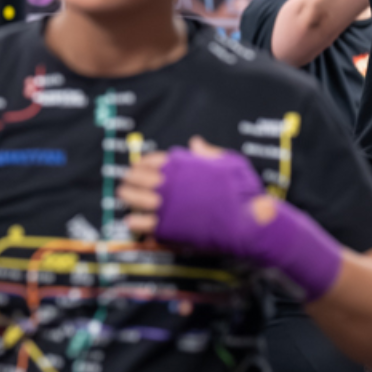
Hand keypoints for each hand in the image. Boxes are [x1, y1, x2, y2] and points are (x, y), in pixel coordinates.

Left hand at [117, 136, 343, 300]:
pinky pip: (142, 224)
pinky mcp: (169, 228)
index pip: (151, 160)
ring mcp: (167, 206)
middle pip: (137, 178)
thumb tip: (195, 143)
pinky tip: (132, 221)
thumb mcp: (230, 162)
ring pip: (135, 200)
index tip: (138, 167)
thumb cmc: (244, 192)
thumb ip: (209, 154)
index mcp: (183, 165)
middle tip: (125, 183)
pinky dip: (135, 222)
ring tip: (123, 199)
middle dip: (129, 179)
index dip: (141, 164)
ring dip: (127, 198)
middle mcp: (170, 183)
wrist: (248, 223)